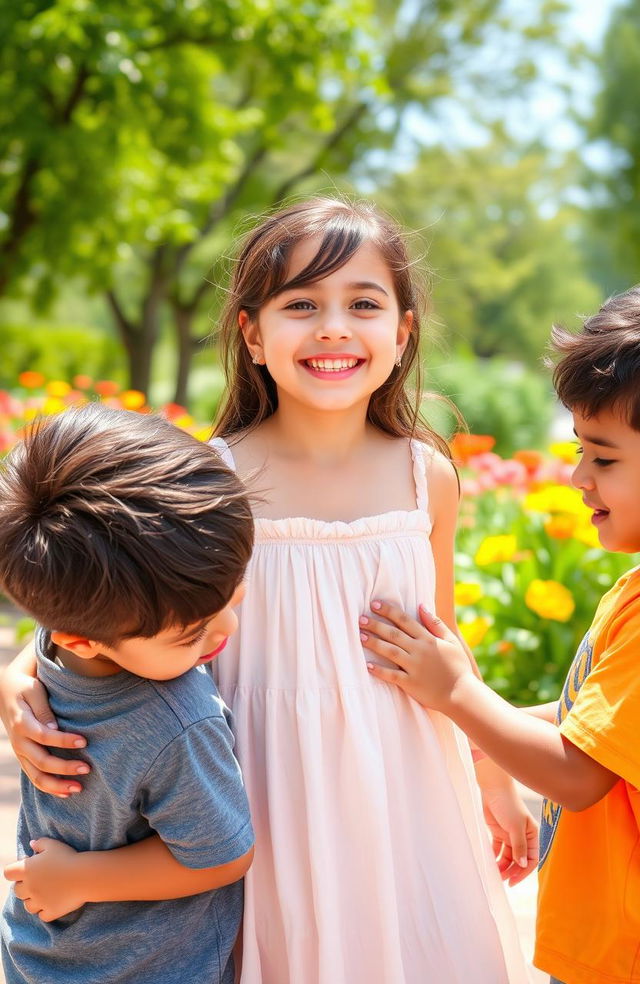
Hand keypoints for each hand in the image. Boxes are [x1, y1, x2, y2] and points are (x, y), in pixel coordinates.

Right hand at [0, 661, 88, 796]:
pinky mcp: (24, 757)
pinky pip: (34, 777)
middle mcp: (19, 742)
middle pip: (42, 762)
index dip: (64, 741)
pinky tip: (65, 793)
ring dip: (58, 785)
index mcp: (22, 724)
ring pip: (36, 776)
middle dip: (65, 768)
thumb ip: (44, 710)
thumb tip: (54, 729)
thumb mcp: (35, 691)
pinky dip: (49, 787)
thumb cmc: (26, 688)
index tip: (84, 741)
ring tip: (79, 788)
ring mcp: (20, 752)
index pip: (45, 737)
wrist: (6, 691)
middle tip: (87, 768)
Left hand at [4, 838, 84, 920]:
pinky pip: (42, 915)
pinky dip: (46, 910)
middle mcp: (29, 887)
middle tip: (39, 880)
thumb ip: (40, 843)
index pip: (8, 873)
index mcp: (27, 870)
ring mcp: (39, 902)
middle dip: (25, 886)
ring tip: (47, 892)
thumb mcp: (53, 845)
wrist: (85, 875)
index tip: (27, 867)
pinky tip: (54, 902)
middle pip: (17, 891)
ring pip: (28, 906)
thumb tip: (31, 844)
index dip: (14, 871)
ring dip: (34, 900)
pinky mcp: (50, 912)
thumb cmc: (68, 857)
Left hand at [360, 601, 472, 709]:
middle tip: (360, 619)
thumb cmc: (458, 667)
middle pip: (394, 634)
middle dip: (376, 625)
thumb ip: (436, 624)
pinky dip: (380, 671)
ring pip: (390, 651)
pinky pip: (392, 676)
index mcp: (428, 640)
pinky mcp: (411, 683)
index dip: (389, 611)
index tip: (374, 604)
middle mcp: (419, 651)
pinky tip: (367, 665)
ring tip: (360, 636)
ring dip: (374, 643)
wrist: (462, 694)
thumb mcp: (452, 642)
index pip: (405, 621)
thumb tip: (421, 606)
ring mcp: (414, 667)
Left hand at [476, 760, 538, 885]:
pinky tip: (490, 863)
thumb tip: (523, 864)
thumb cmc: (508, 803)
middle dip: (512, 870)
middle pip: (519, 860)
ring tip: (495, 873)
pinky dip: (495, 856)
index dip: (523, 871)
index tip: (513, 881)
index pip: (531, 859)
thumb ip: (519, 846)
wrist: (493, 788)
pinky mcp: (499, 832)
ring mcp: (510, 835)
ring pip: (508, 856)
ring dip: (503, 865)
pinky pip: (498, 849)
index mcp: (532, 835)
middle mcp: (523, 837)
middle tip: (503, 880)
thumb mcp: (515, 826)